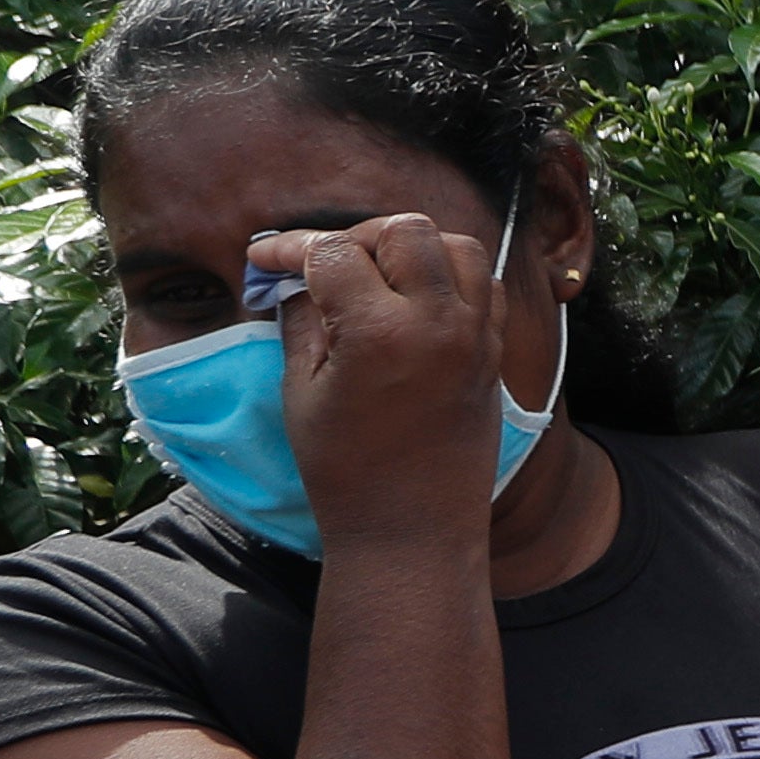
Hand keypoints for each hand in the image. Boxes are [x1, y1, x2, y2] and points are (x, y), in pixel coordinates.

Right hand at [260, 212, 513, 548]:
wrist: (414, 527)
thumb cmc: (344, 468)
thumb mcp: (301, 391)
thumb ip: (302, 320)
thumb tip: (295, 277)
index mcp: (381, 332)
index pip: (334, 252)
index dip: (289, 248)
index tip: (264, 260)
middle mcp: (439, 322)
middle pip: (405, 231)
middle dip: (358, 237)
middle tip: (324, 267)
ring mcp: (476, 334)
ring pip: (458, 246)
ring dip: (413, 247)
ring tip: (374, 276)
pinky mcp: (495, 351)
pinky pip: (486, 285)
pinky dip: (452, 276)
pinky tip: (415, 298)